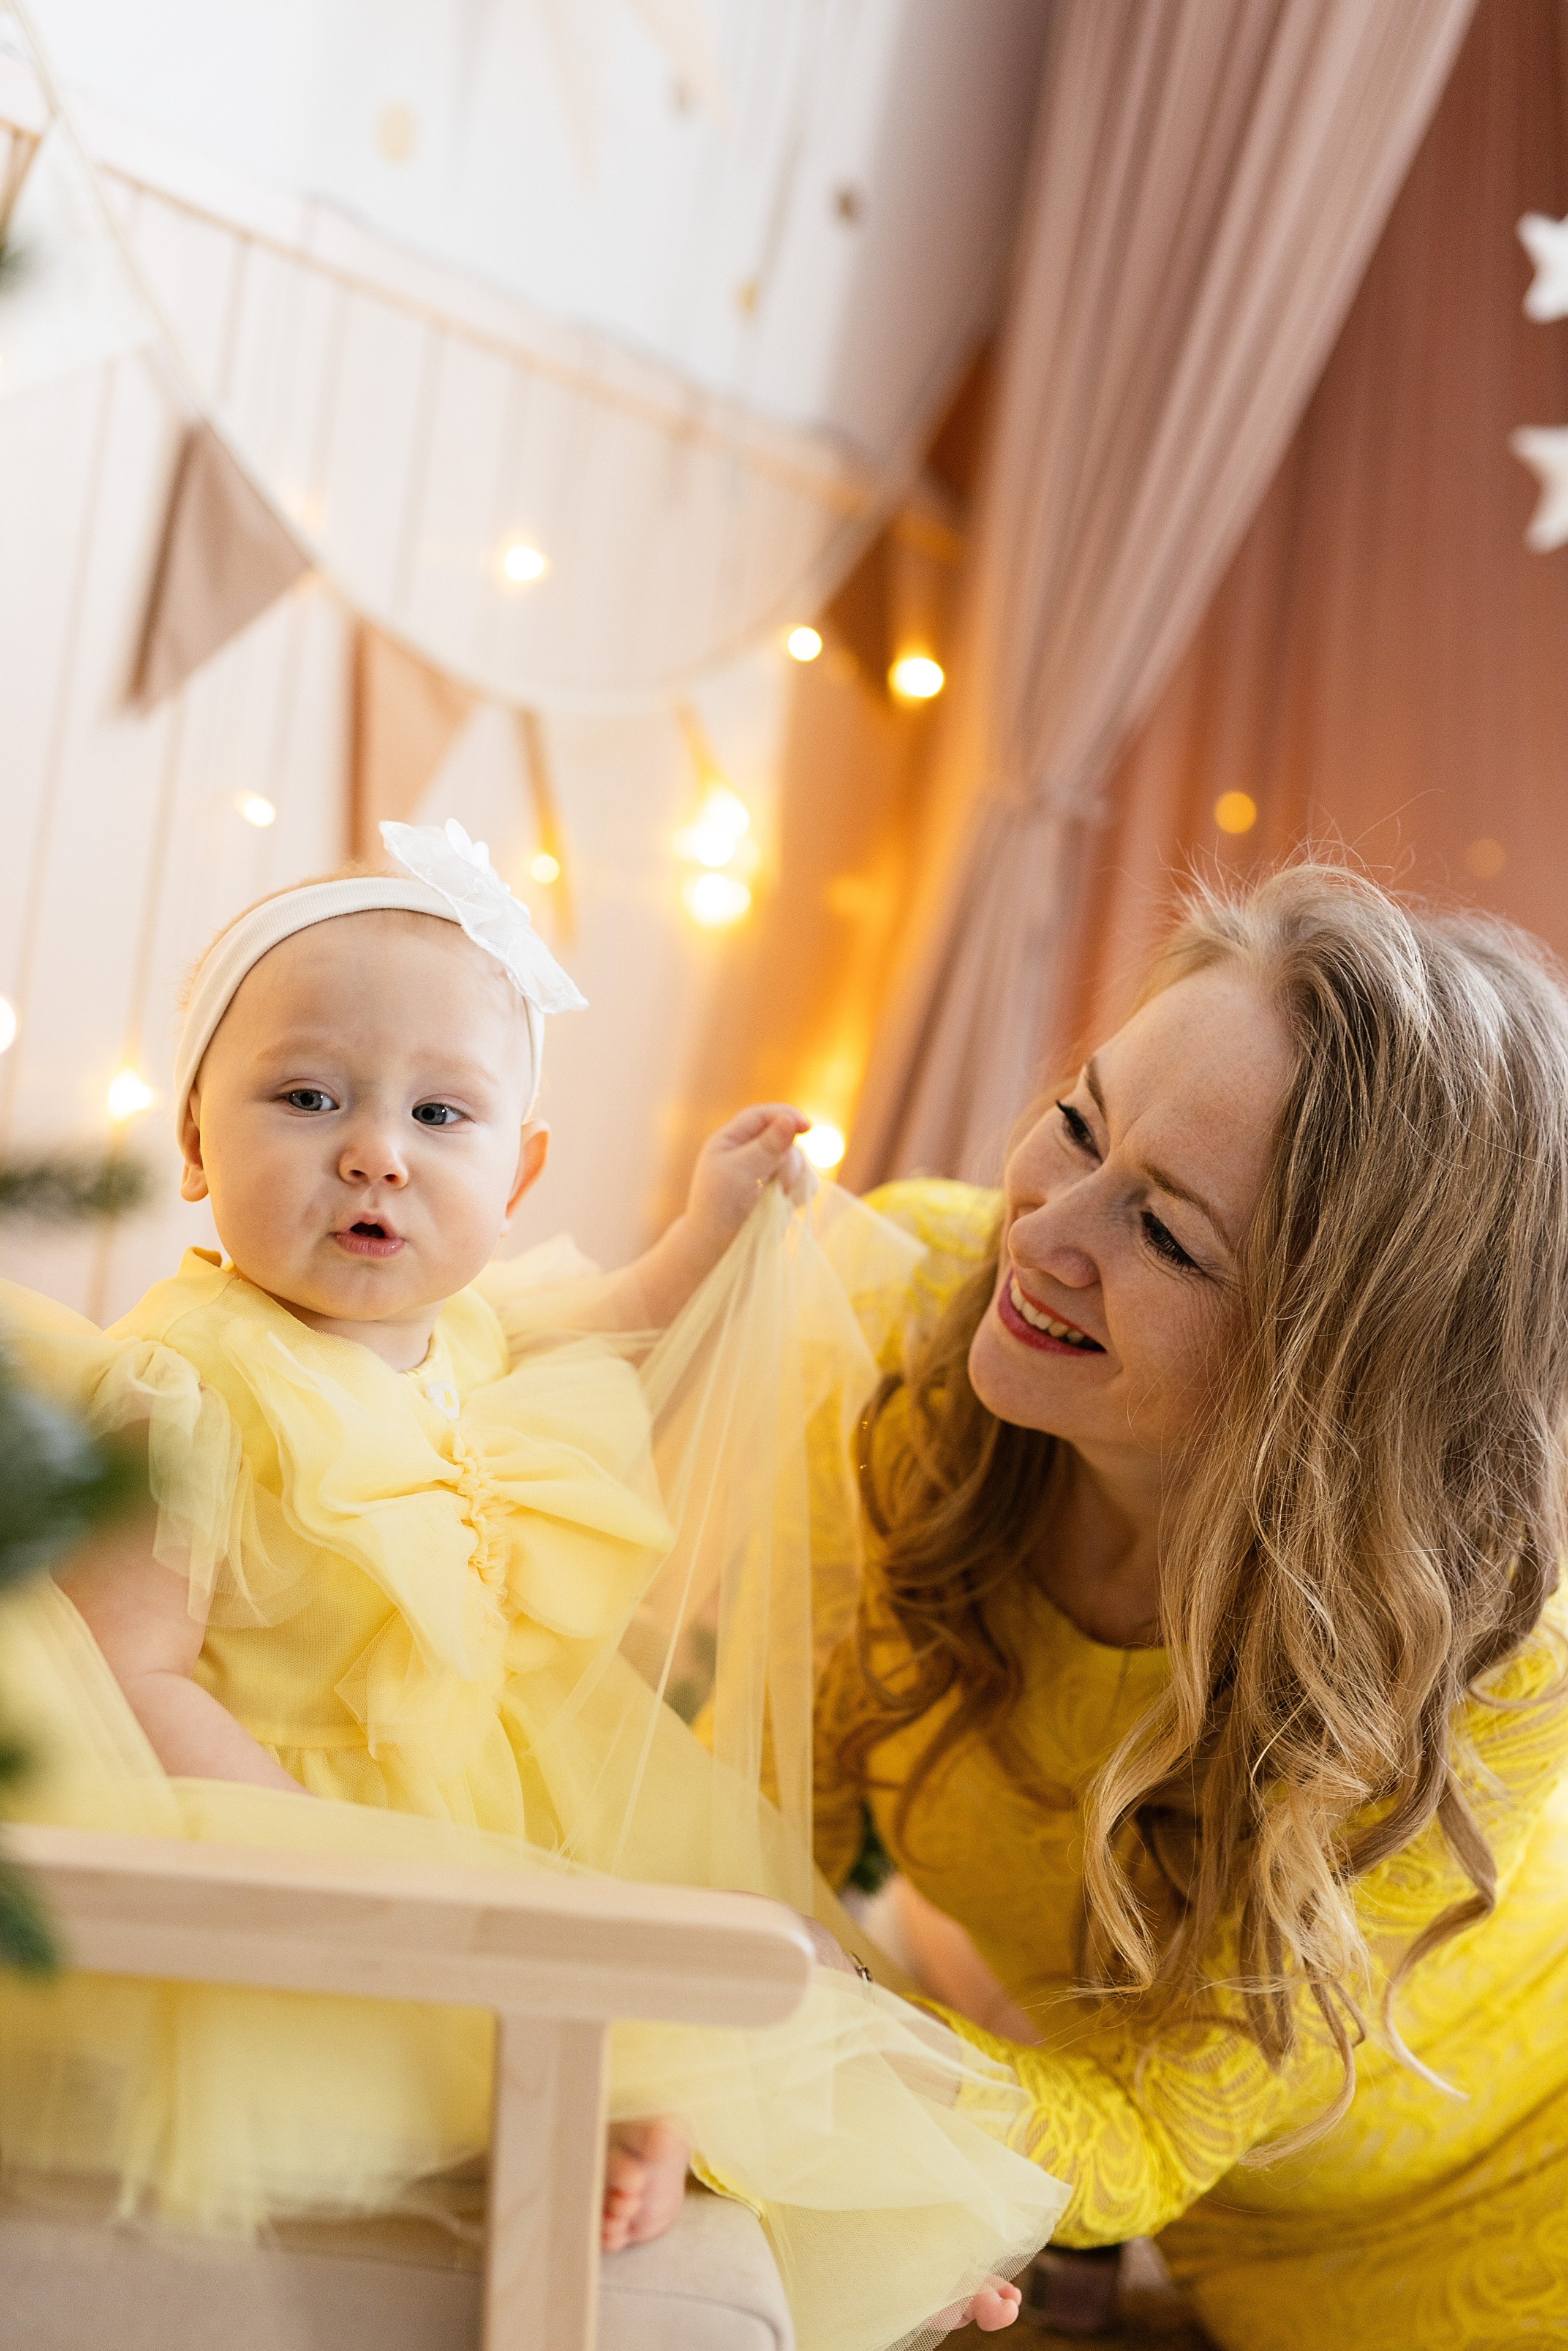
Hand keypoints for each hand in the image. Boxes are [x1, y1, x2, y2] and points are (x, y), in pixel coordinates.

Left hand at [684, 1104, 810, 1256]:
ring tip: (779, 1198)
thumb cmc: (720, 1207)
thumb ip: (766, 1147)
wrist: (719, 1248)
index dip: (786, 1116)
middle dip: (787, 1160)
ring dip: (793, 1178)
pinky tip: (788, 1204)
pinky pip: (806, 1180)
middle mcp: (750, 1151)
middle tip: (779, 1184)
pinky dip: (801, 1191)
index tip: (806, 1127)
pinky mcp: (782, 1190)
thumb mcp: (740, 1172)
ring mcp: (768, 1170)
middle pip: (786, 1138)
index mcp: (731, 1139)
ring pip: (799, 1159)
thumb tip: (790, 1120)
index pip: (762, 1116)